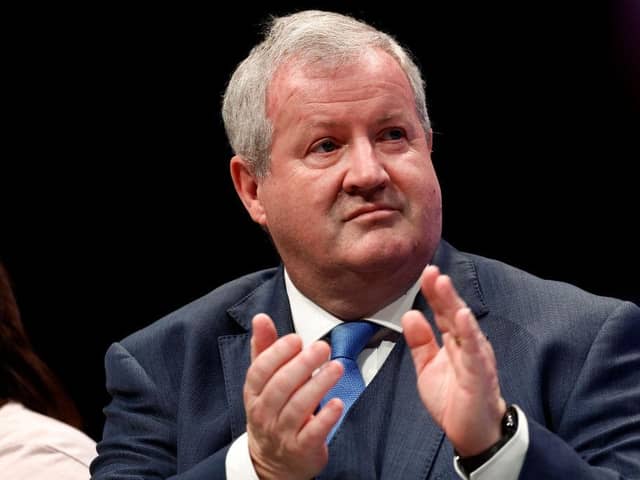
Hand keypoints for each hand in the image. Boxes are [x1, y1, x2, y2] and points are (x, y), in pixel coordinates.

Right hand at [243, 313, 343, 478]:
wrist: (273, 463)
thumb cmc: (272, 411)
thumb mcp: (264, 382)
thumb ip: (265, 349)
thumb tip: (261, 318)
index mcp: (253, 394)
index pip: (260, 371)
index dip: (277, 353)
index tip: (296, 338)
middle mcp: (264, 414)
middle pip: (280, 387)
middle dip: (301, 365)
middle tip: (322, 347)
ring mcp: (282, 433)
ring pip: (297, 408)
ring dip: (318, 385)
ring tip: (336, 367)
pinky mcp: (302, 449)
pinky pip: (313, 433)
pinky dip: (325, 418)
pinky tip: (338, 403)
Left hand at [402, 265, 505, 455]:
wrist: (472, 434)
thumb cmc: (454, 400)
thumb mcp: (427, 367)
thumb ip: (420, 342)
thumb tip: (410, 315)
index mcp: (453, 342)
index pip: (442, 311)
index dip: (434, 292)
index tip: (424, 272)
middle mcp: (466, 345)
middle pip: (453, 312)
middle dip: (442, 291)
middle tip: (431, 270)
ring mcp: (475, 358)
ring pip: (463, 326)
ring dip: (453, 304)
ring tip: (443, 284)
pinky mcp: (479, 375)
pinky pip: (474, 351)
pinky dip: (469, 333)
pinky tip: (462, 317)